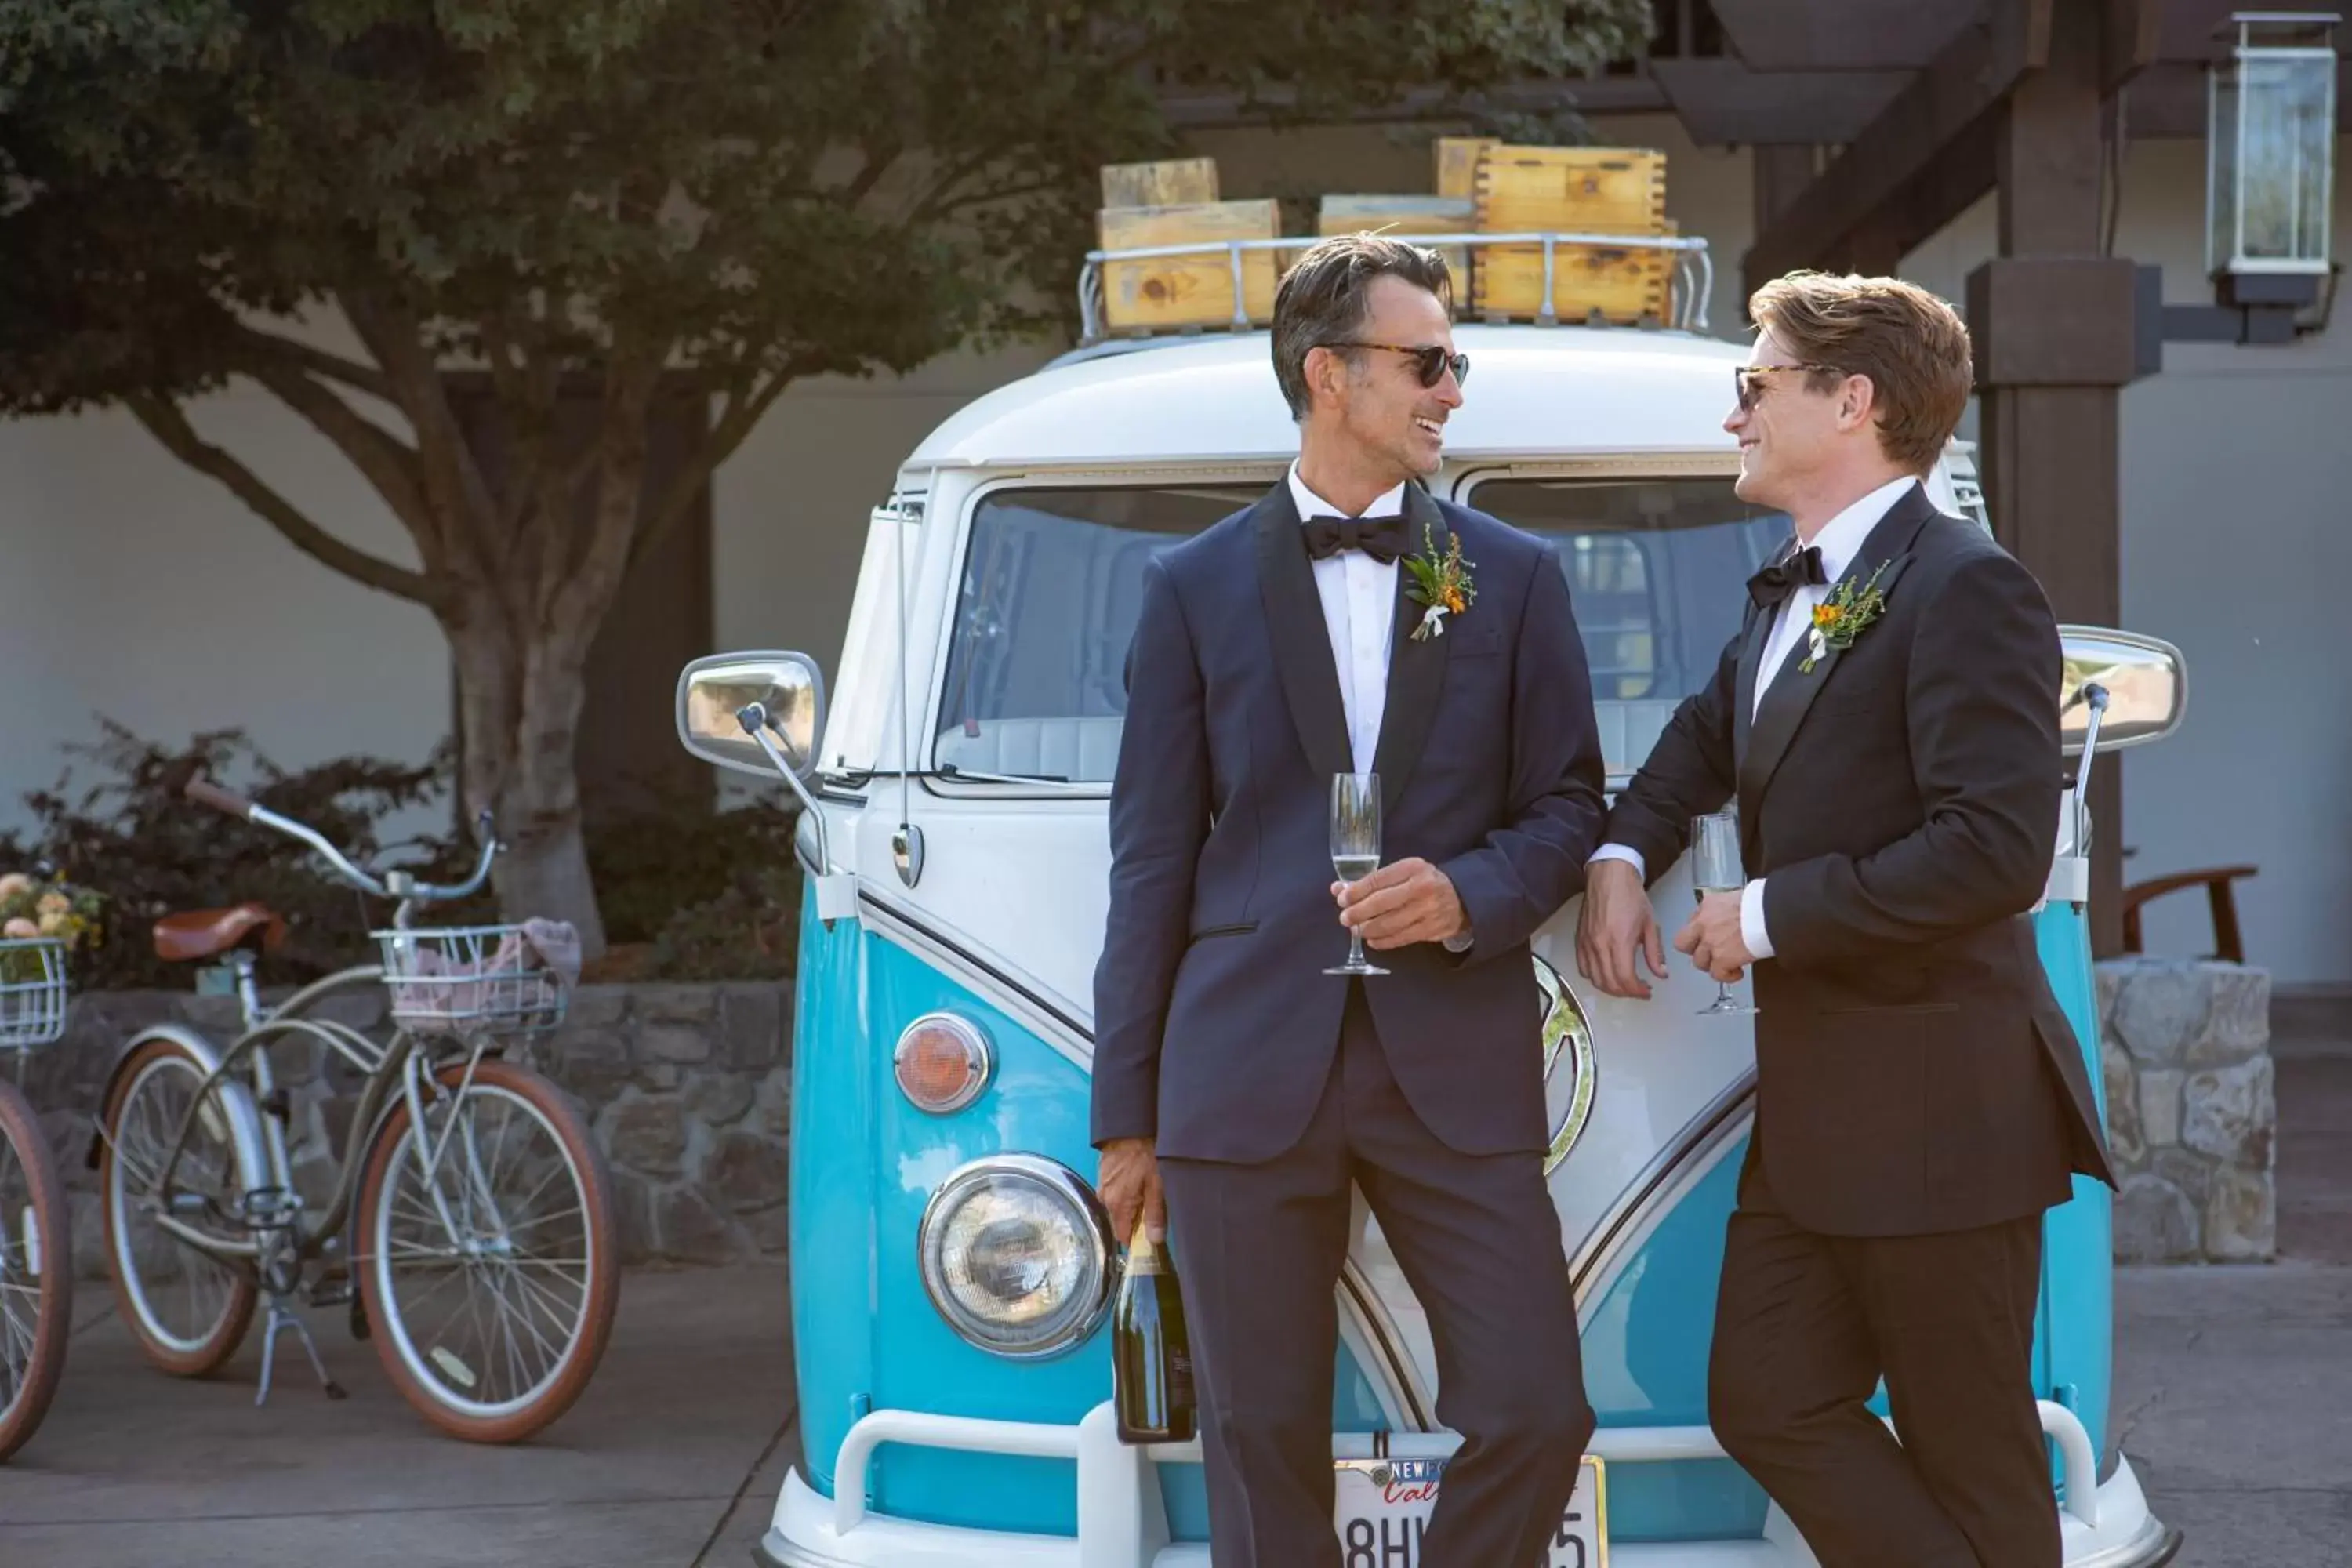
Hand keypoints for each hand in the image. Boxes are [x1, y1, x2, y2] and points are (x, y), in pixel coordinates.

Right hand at [1098, 1137, 1164, 1246]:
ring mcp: (1103, 1188)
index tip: (1150, 1237)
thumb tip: (1155, 1241)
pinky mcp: (1104, 1178)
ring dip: (1131, 1208)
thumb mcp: (1157, 1186)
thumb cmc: (1144, 1155)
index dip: (1137, 1241)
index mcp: (1118, 1206)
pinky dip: (1126, 1196)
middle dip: (1136, 1223)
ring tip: (1147, 1194)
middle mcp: (1105, 1200)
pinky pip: (1115, 1196)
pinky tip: (1138, 1184)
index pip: (1123, 1238)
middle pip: (1120, 1224)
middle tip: (1154, 1211)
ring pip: (1118, 1209)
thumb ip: (1155, 1215)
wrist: (1128, 1129)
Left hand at [1334, 857, 1466, 949]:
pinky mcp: (1431, 930)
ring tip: (1357, 930)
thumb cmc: (1424, 882)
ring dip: (1367, 929)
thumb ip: (1372, 880)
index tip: (1341, 899)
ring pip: (1389, 924)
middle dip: (1358, 912)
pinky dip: (1382, 941)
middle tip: (1345, 918)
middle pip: (1381, 903)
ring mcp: (1428, 910)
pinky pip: (1400, 938)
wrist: (1461, 898)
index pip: (1377, 880)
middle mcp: (1421, 888)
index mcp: (1412, 868)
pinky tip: (1371, 940)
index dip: (1356, 891)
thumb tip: (1338, 889)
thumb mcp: (1403, 873)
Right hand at [1576, 857, 1667, 998]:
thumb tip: (1661, 974)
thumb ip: (1654, 953)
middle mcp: (1600, 946)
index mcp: (1620, 941)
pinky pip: (1583, 968)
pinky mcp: (1579, 941)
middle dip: (1627, 993)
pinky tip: (1606, 974)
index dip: (1637, 991)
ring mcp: (1587, 944)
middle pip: (1610, 984)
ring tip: (1624, 984)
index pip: (1626, 979)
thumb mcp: (1650, 925)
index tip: (1647, 991)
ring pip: (1595, 979)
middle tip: (1639, 990)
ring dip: (1611, 988)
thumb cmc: (1631, 897)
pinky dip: (1594, 977)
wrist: (1609, 878)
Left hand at [1675, 890, 1752, 982]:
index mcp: (1707, 905)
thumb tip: (1730, 917)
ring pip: (1699, 962)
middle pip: (1683, 943)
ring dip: (1712, 965)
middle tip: (1710, 953)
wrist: (1770, 913)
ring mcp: (1710, 943)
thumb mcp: (1736, 897)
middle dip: (1695, 950)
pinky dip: (1727, 976)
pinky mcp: (1722, 959)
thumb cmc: (1761, 903)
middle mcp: (1703, 924)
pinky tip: (1737, 973)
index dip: (1702, 932)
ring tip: (1727, 964)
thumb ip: (1725, 909)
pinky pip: (1717, 974)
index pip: (1693, 921)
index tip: (1711, 936)